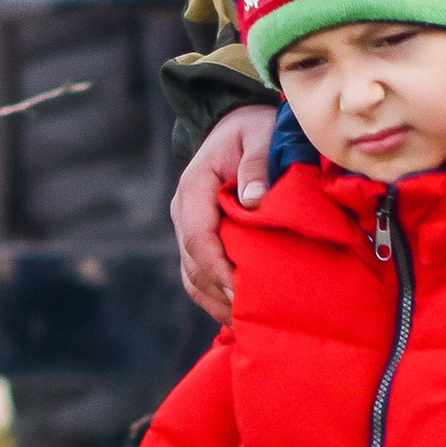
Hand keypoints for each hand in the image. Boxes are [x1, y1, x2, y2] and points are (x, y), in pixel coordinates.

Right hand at [173, 104, 272, 316]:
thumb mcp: (261, 134)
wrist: (239, 124)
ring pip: (192, 274)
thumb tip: (253, 201)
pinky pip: (199, 272)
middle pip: (193, 263)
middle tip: (252, 317)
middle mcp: (184, 211)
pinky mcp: (198, 236)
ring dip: (216, 300)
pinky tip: (238, 312)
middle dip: (220, 292)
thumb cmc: (254, 129)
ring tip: (246, 322)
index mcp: (194, 187)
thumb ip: (258, 164)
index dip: (218, 268)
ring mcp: (188, 226)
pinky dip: (215, 295)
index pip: (199, 238)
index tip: (242, 290)